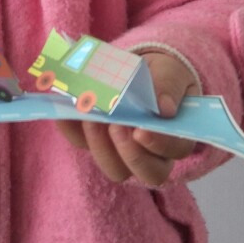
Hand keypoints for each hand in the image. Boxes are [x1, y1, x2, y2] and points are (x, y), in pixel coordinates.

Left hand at [55, 51, 198, 185]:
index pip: (175, 150)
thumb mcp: (169, 71)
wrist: (141, 69)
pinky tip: (65, 110)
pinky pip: (82, 144)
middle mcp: (152, 153)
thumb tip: (166, 109)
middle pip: (147, 173)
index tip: (141, 130)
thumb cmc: (162, 75)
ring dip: (100, 145)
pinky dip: (71, 129)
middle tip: (115, 126)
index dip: (159, 144)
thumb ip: (168, 85)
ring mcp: (121, 152)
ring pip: (114, 168)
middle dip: (128, 153)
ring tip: (91, 118)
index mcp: (177, 136)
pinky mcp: (95, 142)